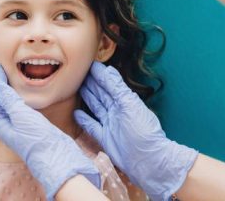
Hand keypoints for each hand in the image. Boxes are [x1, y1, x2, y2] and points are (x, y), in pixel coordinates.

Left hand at [0, 63, 99, 199]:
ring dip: (13, 89)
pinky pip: (25, 108)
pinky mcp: (35, 127)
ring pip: (14, 103)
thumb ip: (7, 96)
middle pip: (3, 100)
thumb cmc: (38, 139)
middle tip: (3, 66)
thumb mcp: (20, 114)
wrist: (59, 160)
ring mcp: (22, 127)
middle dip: (2, 83)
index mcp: (2, 123)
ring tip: (14, 74)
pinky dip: (24, 97)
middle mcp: (10, 126)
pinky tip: (29, 92)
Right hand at [75, 62, 198, 200]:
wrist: (148, 161)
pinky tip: (76, 113)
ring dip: (87, 97)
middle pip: (101, 94)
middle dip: (91, 83)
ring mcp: (110, 124)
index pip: (110, 84)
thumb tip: (109, 70)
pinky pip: (92, 126)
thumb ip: (118, 89)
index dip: (100, 74)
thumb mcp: (130, 106)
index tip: (89, 64)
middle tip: (79, 72)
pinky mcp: (105, 138)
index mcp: (125, 101)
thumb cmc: (144, 132)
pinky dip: (84, 119)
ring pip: (96, 107)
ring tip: (77, 87)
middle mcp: (117, 111)